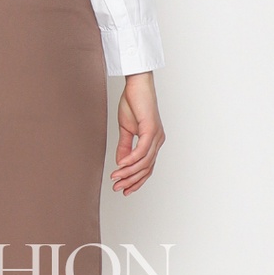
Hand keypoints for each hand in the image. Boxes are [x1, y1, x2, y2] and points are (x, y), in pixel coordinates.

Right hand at [109, 71, 165, 195]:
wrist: (138, 85)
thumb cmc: (133, 102)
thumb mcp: (126, 129)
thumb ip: (124, 147)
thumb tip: (121, 163)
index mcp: (153, 142)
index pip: (147, 168)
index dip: (136, 180)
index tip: (124, 189)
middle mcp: (158, 141)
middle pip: (146, 169)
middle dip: (131, 181)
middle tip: (117, 188)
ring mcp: (156, 136)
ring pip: (144, 162)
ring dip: (129, 172)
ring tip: (116, 178)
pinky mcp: (151, 130)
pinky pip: (142, 151)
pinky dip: (131, 160)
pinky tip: (121, 165)